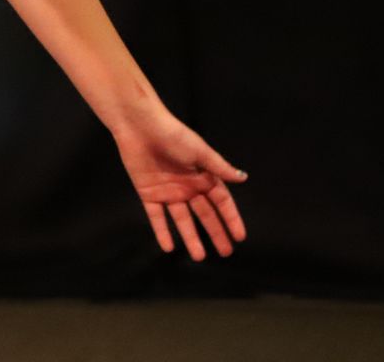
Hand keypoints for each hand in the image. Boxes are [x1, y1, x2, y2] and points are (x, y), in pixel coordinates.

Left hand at [112, 108, 247, 259]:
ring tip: (199, 257)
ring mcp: (168, 191)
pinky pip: (156, 216)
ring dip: (190, 237)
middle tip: (226, 253)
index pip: (221, 201)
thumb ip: (219, 168)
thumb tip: (243, 178)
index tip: (240, 237)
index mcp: (202, 175)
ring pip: (182, 220)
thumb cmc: (173, 134)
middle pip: (204, 214)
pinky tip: (168, 247)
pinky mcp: (148, 193)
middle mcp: (187, 186)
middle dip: (215, 232)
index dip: (230, 218)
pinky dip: (161, 231)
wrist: (139, 126)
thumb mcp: (200, 151)